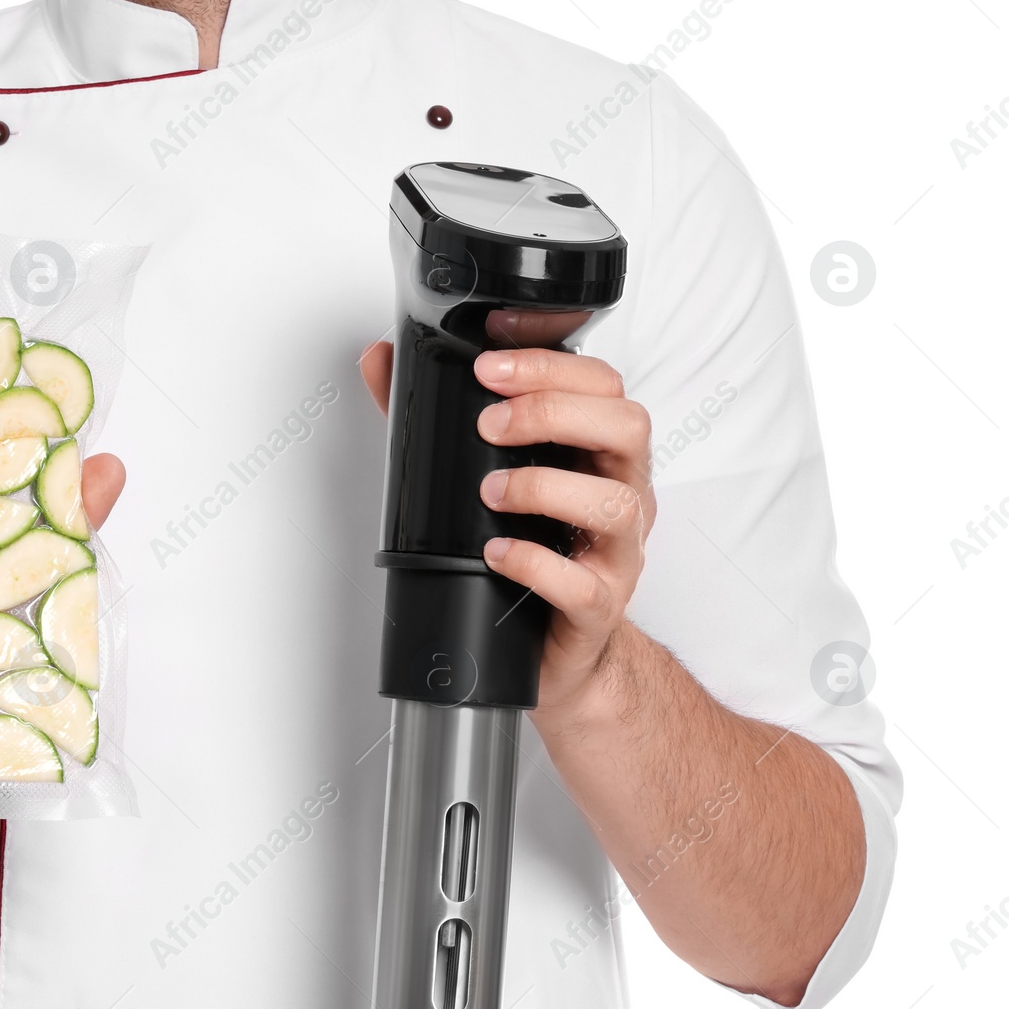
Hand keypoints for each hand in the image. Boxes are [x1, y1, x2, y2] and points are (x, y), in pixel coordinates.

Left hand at [359, 324, 654, 720]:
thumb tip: (381, 360)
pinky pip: (583, 585)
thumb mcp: (481, 474)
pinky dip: (535, 564)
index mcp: (599, 453)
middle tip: (490, 423)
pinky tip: (496, 553)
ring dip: (545, 486)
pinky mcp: (599, 607)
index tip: (489, 363)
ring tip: (490, 492)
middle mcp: (621, 493)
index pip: (602, 385)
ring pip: (615, 504)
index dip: (551, 365)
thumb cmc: (529, 551)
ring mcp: (617, 552)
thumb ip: (434, 416)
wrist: (554, 648)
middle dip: (554, 412)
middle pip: (627, 427)